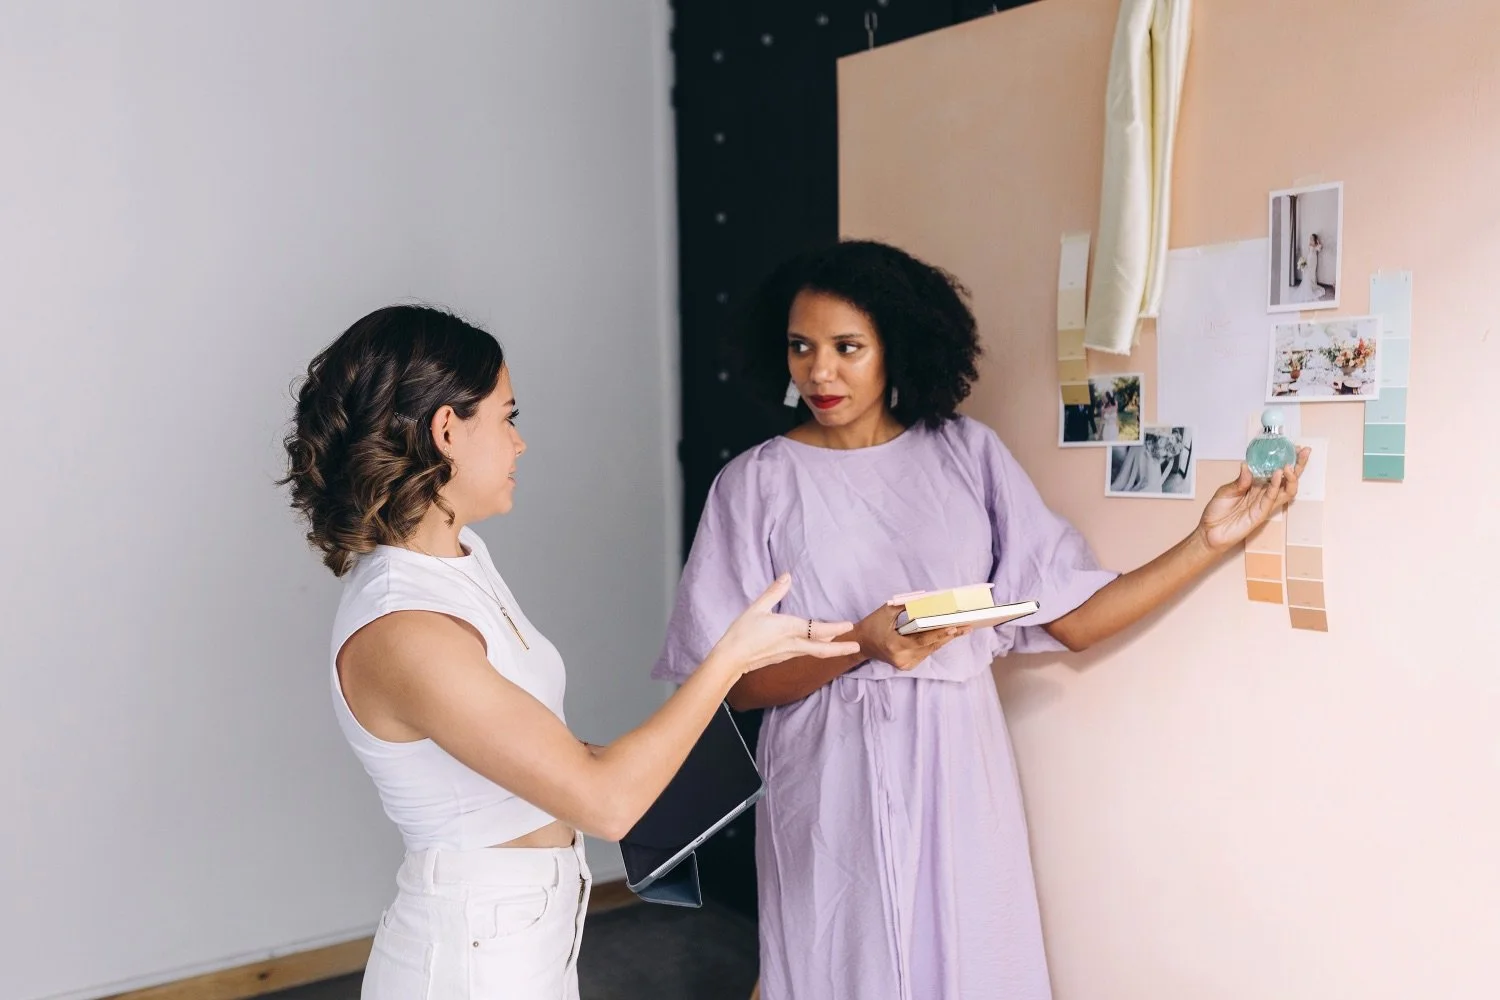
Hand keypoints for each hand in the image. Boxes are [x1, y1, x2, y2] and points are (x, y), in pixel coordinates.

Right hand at [710, 575, 861, 675]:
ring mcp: (788, 653)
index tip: (850, 626)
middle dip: (841, 648)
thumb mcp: (756, 608)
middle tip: (856, 647)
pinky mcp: (782, 657)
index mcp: (788, 629)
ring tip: (841, 644)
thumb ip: (774, 592)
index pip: (817, 629)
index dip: (835, 628)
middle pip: (822, 649)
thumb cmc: (742, 632)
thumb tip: (787, 576)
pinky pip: (805, 653)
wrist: (731, 659)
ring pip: (814, 652)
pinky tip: (816, 645)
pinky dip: (816, 649)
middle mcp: (792, 644)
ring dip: (830, 648)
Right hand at [851, 604, 972, 671]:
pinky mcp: (908, 665)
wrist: (861, 644)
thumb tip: (926, 598)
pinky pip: (926, 652)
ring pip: (931, 650)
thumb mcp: (886, 611)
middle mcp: (903, 659)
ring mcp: (906, 665)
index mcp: (895, 646)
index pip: (922, 640)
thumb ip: (905, 604)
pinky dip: (936, 642)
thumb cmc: (872, 625)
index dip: (939, 633)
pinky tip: (949, 634)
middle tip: (967, 626)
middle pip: (931, 646)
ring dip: (945, 639)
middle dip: (949, 635)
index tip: (954, 627)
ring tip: (963, 629)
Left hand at [1196, 447, 1310, 552]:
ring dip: (1290, 477)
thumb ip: (1239, 480)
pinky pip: (1272, 498)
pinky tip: (1277, 474)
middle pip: (1287, 479)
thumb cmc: (1217, 512)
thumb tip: (1247, 465)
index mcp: (1256, 485)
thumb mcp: (1226, 491)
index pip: (1275, 470)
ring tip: (1289, 464)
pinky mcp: (1261, 514)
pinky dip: (1275, 485)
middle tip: (1304, 452)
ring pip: (1286, 490)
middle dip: (1297, 465)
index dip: (1285, 459)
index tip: (1294, 447)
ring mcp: (1264, 504)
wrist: (1210, 531)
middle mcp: (1263, 494)